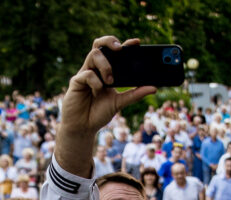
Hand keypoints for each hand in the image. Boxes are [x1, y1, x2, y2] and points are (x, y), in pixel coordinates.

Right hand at [57, 37, 155, 175]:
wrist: (83, 127)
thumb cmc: (98, 114)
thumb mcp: (120, 103)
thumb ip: (135, 94)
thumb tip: (154, 88)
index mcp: (105, 71)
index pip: (114, 52)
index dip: (125, 44)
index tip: (137, 43)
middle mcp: (95, 69)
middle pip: (99, 44)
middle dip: (110, 41)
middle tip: (119, 48)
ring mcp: (84, 73)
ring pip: (94, 54)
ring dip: (105, 65)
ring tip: (110, 81)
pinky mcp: (76, 82)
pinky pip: (87, 74)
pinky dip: (96, 83)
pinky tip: (97, 93)